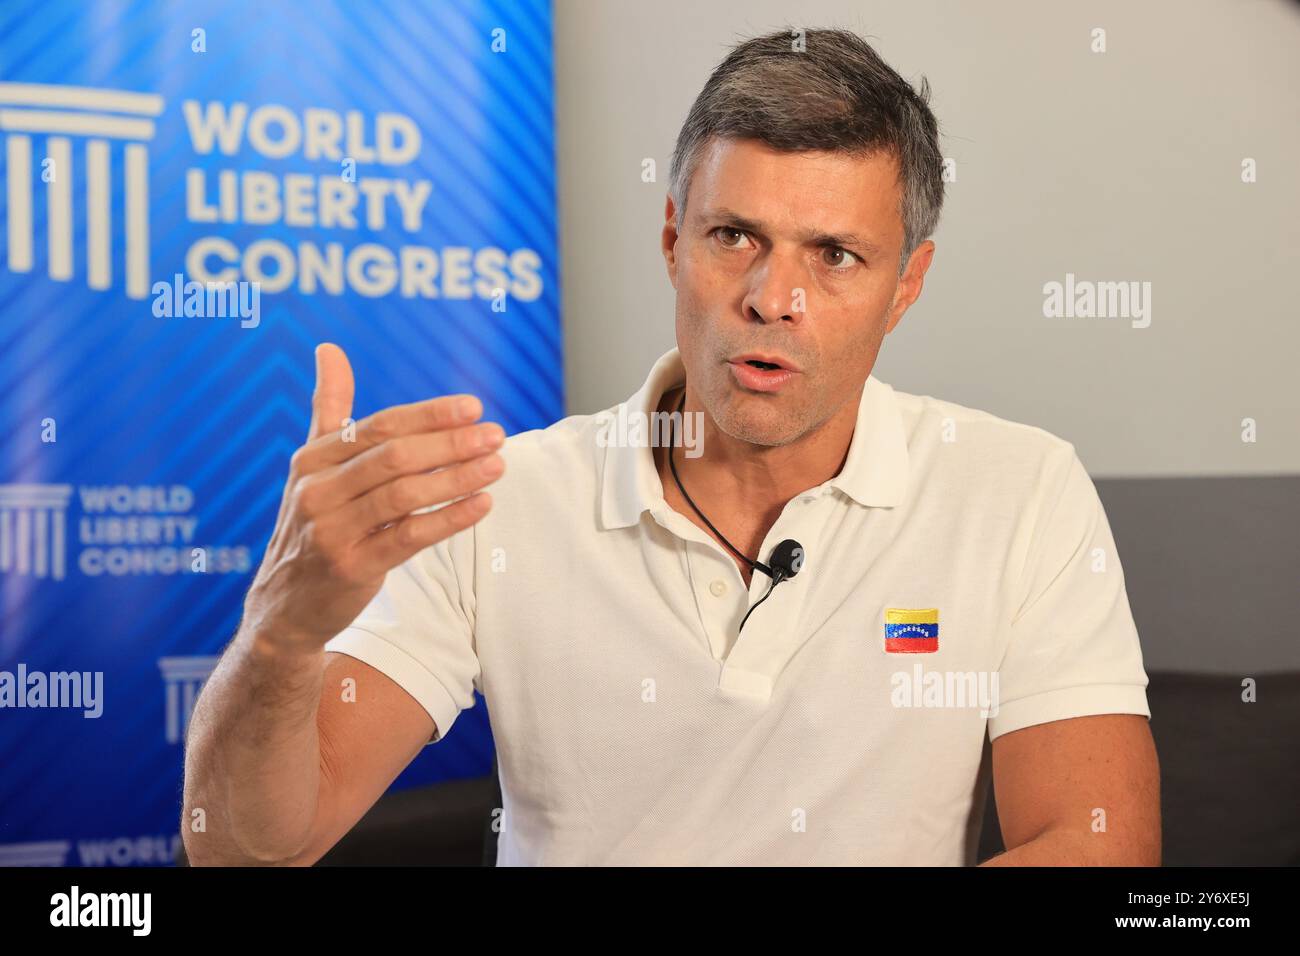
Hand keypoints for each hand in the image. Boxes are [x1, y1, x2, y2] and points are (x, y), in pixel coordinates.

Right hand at [241, 343, 503, 653]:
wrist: (285, 607)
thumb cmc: (312, 526)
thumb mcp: (312, 468)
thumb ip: (328, 409)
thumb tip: (329, 348)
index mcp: (312, 460)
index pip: (379, 427)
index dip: (429, 415)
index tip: (473, 407)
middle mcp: (317, 491)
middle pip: (395, 457)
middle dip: (450, 443)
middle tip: (496, 435)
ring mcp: (330, 531)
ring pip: (405, 495)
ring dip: (456, 477)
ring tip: (496, 465)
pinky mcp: (351, 568)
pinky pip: (408, 537)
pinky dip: (449, 519)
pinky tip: (482, 505)